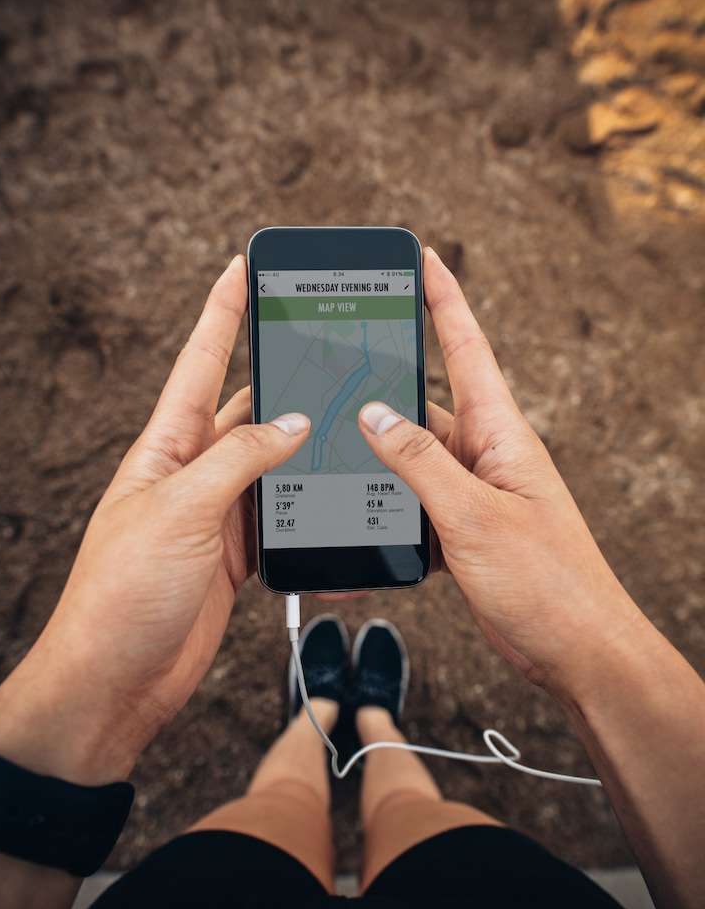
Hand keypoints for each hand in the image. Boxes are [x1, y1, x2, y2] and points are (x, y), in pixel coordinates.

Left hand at [0, 255, 309, 782]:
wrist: (116, 678)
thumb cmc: (120, 594)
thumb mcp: (181, 511)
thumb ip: (240, 461)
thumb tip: (293, 425)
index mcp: (164, 449)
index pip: (199, 364)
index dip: (221, 314)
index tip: (242, 270)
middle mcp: (191, 474)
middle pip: (245, 411)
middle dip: (282, 380)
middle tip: (324, 348)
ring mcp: (215, 514)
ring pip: (272, 463)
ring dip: (303, 448)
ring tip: (344, 423)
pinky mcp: (236, 554)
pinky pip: (280, 514)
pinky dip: (306, 504)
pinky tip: (330, 495)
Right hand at [358, 247, 643, 688]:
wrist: (575, 650)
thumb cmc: (549, 582)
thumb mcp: (475, 517)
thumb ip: (421, 463)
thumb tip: (374, 415)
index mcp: (501, 434)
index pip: (466, 349)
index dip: (443, 300)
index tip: (422, 258)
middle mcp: (486, 456)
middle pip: (422, 408)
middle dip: (379, 396)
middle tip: (332, 376)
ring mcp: (473, 494)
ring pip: (409, 464)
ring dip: (375, 471)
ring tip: (332, 473)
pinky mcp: (463, 532)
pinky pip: (414, 513)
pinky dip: (386, 523)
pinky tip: (358, 544)